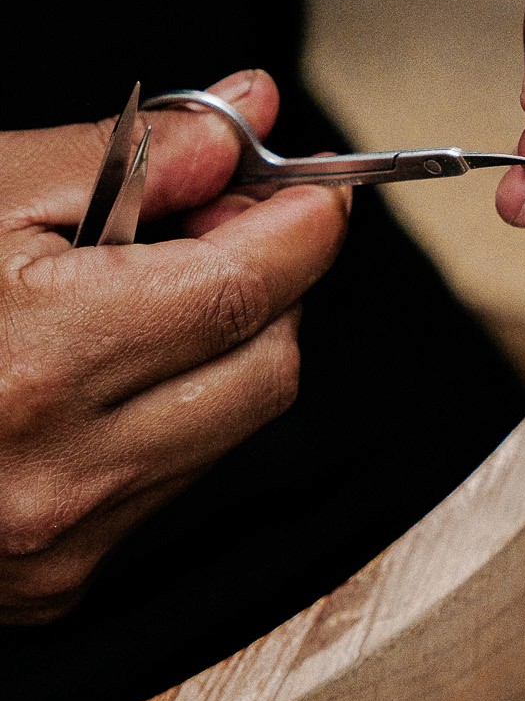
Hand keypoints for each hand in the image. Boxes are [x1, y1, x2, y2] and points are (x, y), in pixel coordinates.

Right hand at [0, 72, 348, 623]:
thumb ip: (133, 156)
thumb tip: (242, 118)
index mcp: (38, 362)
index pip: (246, 290)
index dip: (301, 225)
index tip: (310, 184)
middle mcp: (57, 474)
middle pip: (265, 364)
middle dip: (270, 284)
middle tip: (224, 223)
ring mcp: (58, 543)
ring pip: (232, 426)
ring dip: (223, 347)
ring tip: (144, 290)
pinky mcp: (53, 583)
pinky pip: (172, 481)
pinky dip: (170, 413)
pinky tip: (103, 369)